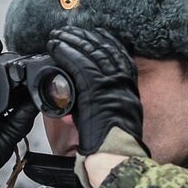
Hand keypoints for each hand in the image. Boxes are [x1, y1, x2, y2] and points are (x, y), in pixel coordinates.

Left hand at [48, 27, 146, 187]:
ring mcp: (111, 85)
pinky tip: (57, 47)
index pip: (120, 56)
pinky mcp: (96, 90)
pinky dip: (67, 53)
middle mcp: (123, 83)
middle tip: (68, 31)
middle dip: (85, 38)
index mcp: (129, 89)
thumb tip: (84, 95)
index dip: (105, 42)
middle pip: (104, 50)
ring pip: (91, 53)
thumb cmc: (110, 144)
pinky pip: (80, 65)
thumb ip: (104, 101)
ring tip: (57, 35)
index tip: (94, 34)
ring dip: (72, 41)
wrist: (113, 155)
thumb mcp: (115, 117)